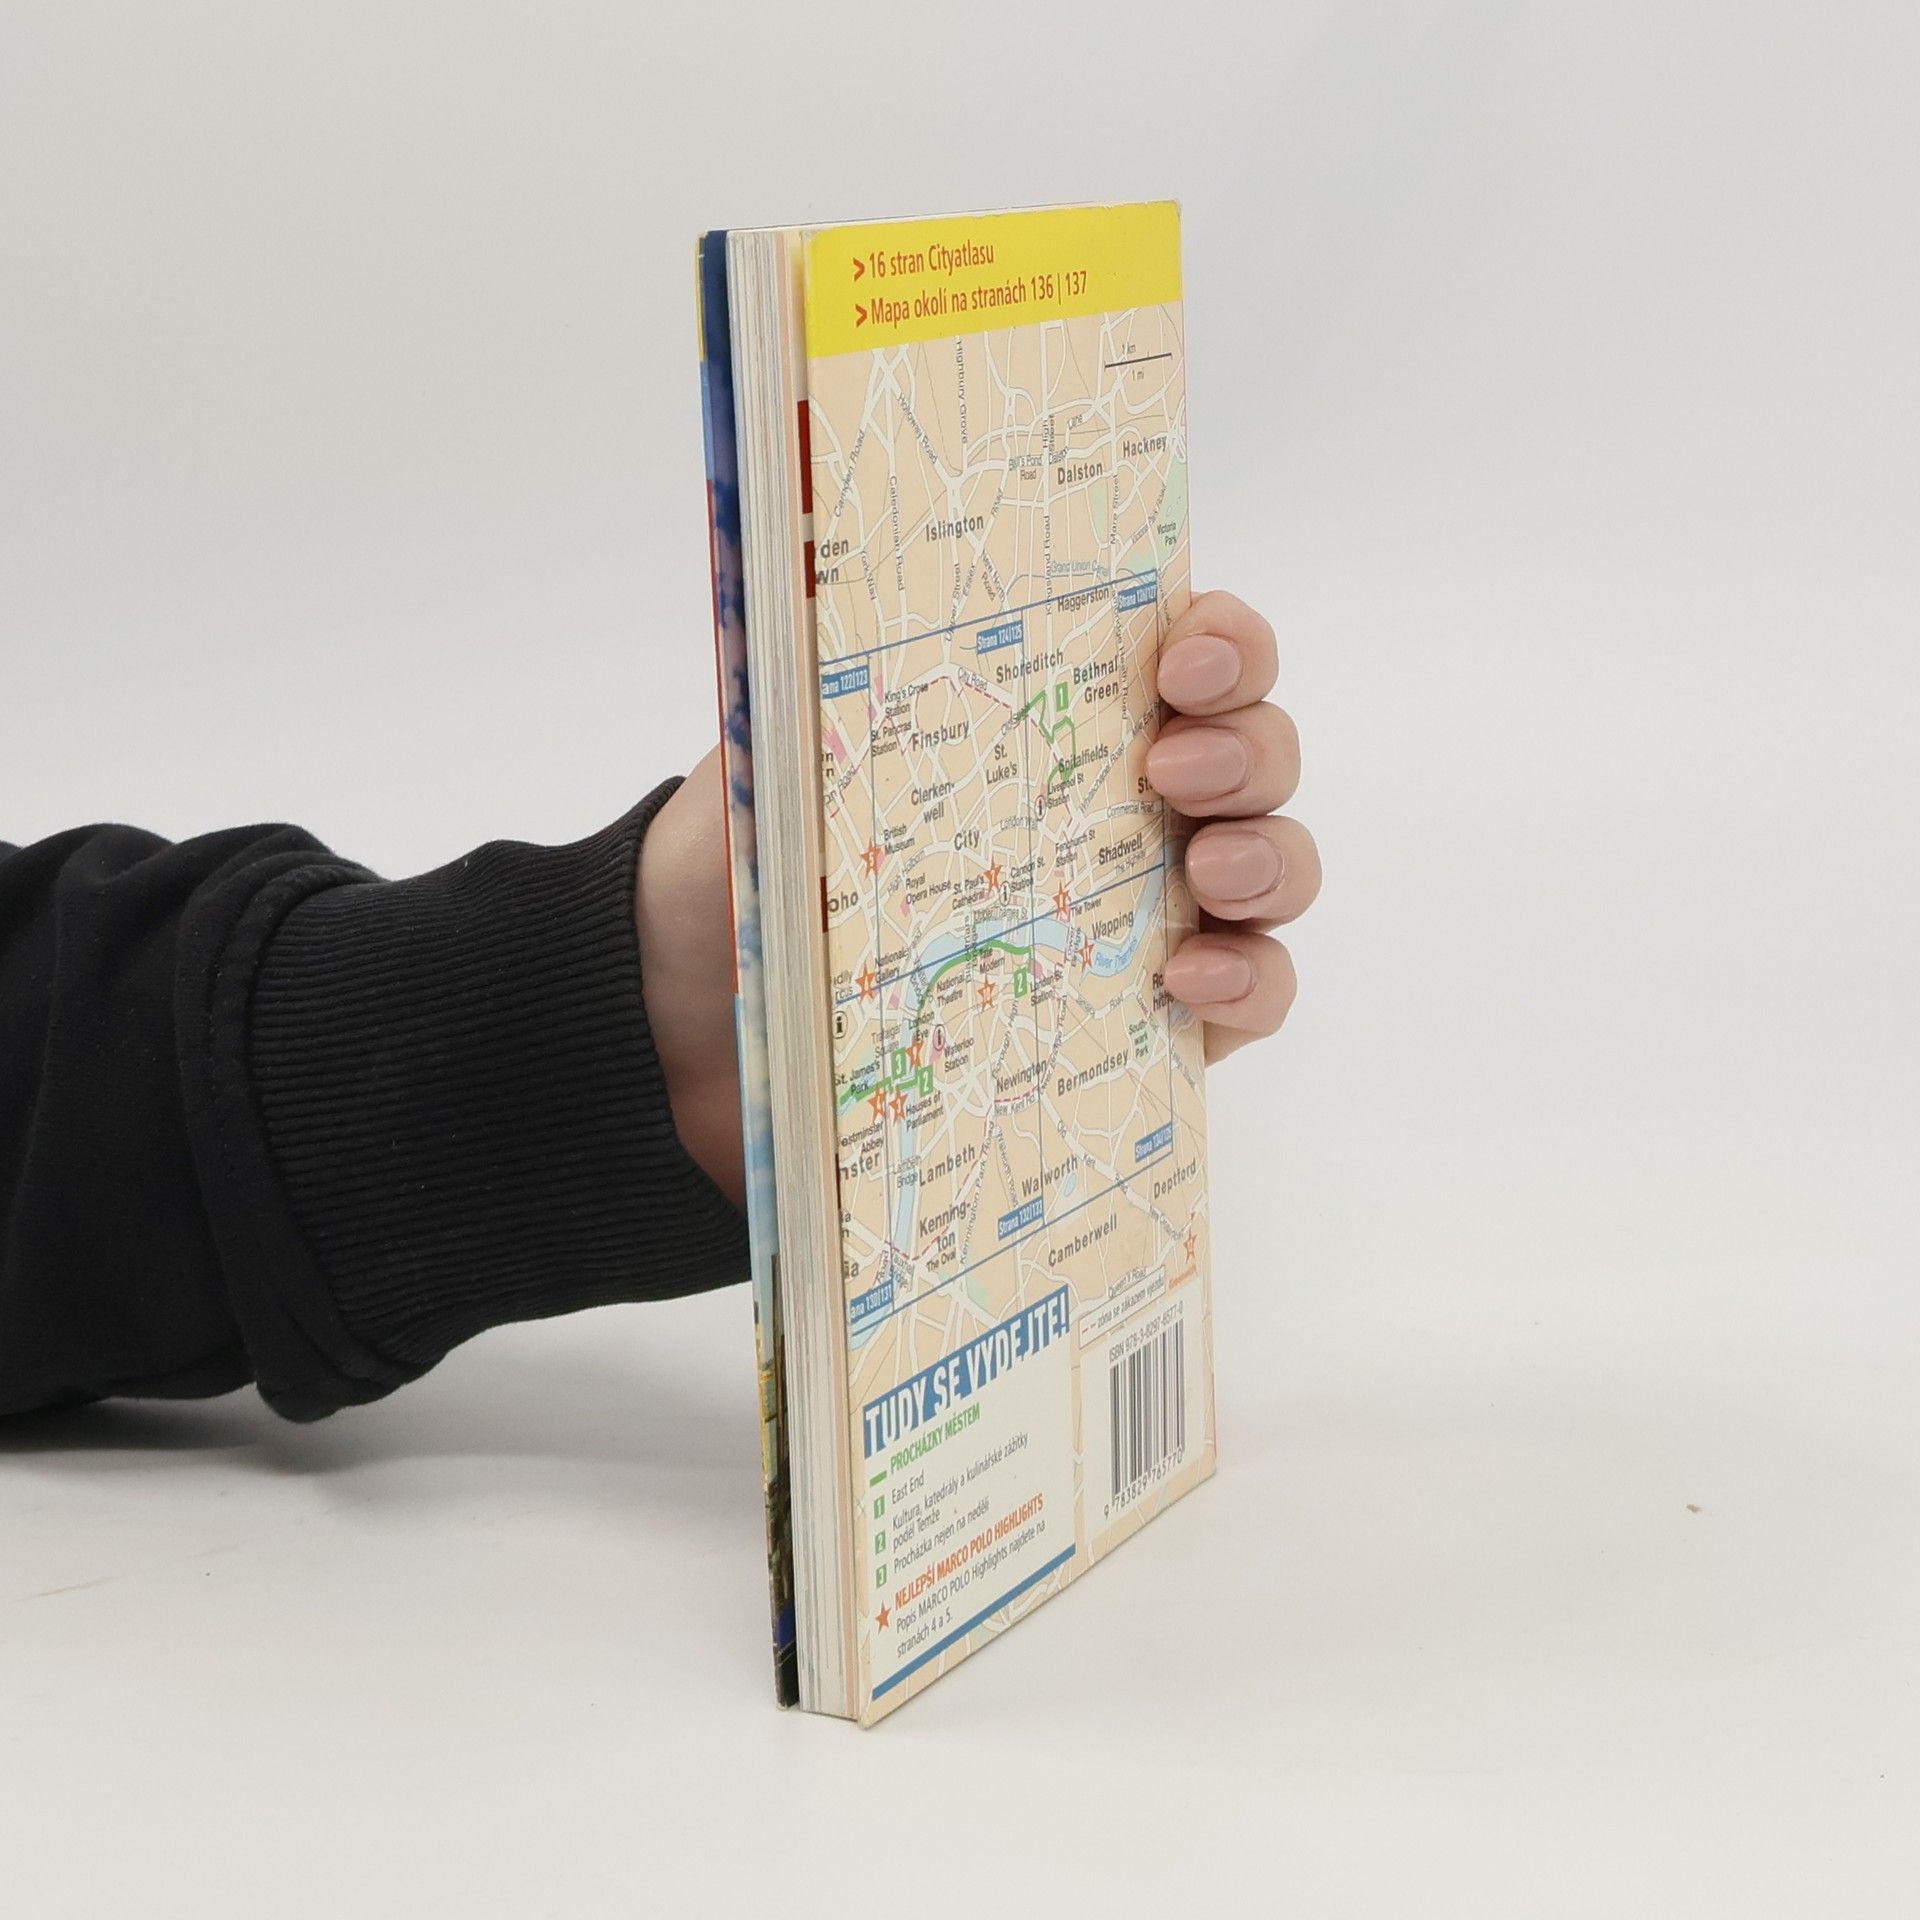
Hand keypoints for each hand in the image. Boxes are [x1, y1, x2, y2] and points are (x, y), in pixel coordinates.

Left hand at [639, 586, 1319, 1202]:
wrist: (703, 1034)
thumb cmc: (749, 877)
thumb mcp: (773, 763)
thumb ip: (823, 692)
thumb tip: (827, 613)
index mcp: (1054, 720)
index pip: (1187, 655)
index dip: (1223, 643)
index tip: (1184, 659)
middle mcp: (1123, 809)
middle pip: (1255, 753)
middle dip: (1248, 746)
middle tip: (1178, 767)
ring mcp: (1149, 917)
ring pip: (1274, 868)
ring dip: (1268, 859)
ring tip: (1205, 873)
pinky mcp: (1153, 1027)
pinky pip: (1252, 996)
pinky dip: (1250, 983)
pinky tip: (1190, 984)